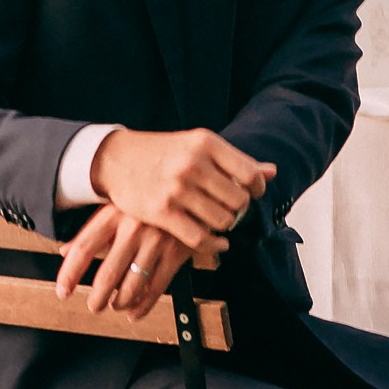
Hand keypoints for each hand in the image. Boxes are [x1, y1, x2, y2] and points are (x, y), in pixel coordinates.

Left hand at [54, 205, 194, 316]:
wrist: (190, 187)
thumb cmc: (148, 196)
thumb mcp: (116, 206)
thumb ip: (90, 230)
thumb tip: (64, 251)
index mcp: (113, 214)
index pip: (84, 248)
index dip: (70, 274)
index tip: (63, 291)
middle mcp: (133, 228)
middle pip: (107, 274)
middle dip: (97, 297)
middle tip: (93, 305)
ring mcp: (156, 241)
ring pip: (132, 286)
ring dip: (120, 302)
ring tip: (115, 305)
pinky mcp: (177, 252)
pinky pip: (157, 287)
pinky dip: (144, 305)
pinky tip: (136, 310)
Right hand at [88, 128, 273, 255]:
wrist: (116, 159)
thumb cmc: (163, 152)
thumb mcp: (198, 146)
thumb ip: (235, 161)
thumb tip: (272, 172)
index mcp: (205, 143)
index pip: (250, 175)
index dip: (256, 190)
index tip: (250, 194)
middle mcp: (192, 164)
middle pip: (239, 201)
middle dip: (239, 210)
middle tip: (230, 210)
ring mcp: (176, 189)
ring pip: (223, 221)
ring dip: (224, 226)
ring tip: (217, 221)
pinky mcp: (161, 212)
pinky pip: (199, 238)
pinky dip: (213, 245)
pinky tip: (215, 242)